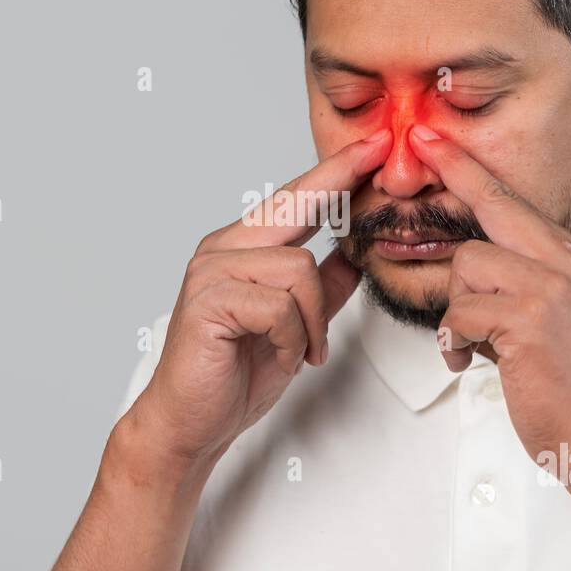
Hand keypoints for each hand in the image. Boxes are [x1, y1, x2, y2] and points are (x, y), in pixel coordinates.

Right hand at [128, 129, 392, 469]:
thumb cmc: (234, 374)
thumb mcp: (296, 327)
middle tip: (378, 155)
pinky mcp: (210, 302)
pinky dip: (294, 338)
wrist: (192, 424)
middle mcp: (222, 249)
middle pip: (293, 206)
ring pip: (298, 268)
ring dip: (313, 319)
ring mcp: (211, 272)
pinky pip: (280, 306)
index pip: (293, 200)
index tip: (371, 146)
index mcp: (241, 249)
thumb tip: (357, 253)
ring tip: (304, 351)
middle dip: (338, 184)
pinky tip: (284, 357)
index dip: (333, 172)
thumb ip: (324, 288)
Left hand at [407, 125, 570, 464]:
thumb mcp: (560, 317)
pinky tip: (473, 363)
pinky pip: (461, 311)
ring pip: (467, 265)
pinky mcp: (529, 317)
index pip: (515, 201)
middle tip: (419, 141)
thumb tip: (480, 262)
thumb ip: (530, 281)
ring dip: (458, 310)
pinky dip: (456, 342)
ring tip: (477, 345)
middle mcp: (567, 260)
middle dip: (455, 173)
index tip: (436, 137)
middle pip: (493, 206)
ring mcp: (550, 285)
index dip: (471, 168)